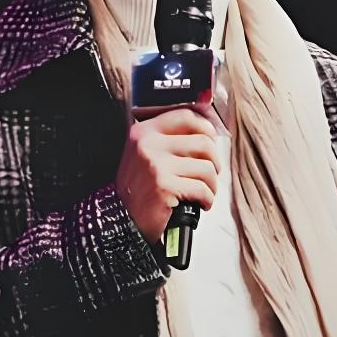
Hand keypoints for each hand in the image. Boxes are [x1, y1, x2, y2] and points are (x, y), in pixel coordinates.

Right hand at [116, 107, 220, 242]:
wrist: (122, 220)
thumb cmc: (139, 189)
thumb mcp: (145, 154)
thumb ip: (169, 140)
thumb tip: (208, 133)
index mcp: (144, 132)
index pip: (185, 116)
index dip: (206, 127)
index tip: (211, 141)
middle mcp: (148, 144)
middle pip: (203, 142)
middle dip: (214, 161)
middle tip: (210, 174)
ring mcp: (156, 165)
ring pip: (206, 167)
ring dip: (212, 183)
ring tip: (205, 191)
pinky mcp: (164, 187)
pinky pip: (201, 189)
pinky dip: (207, 198)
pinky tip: (202, 203)